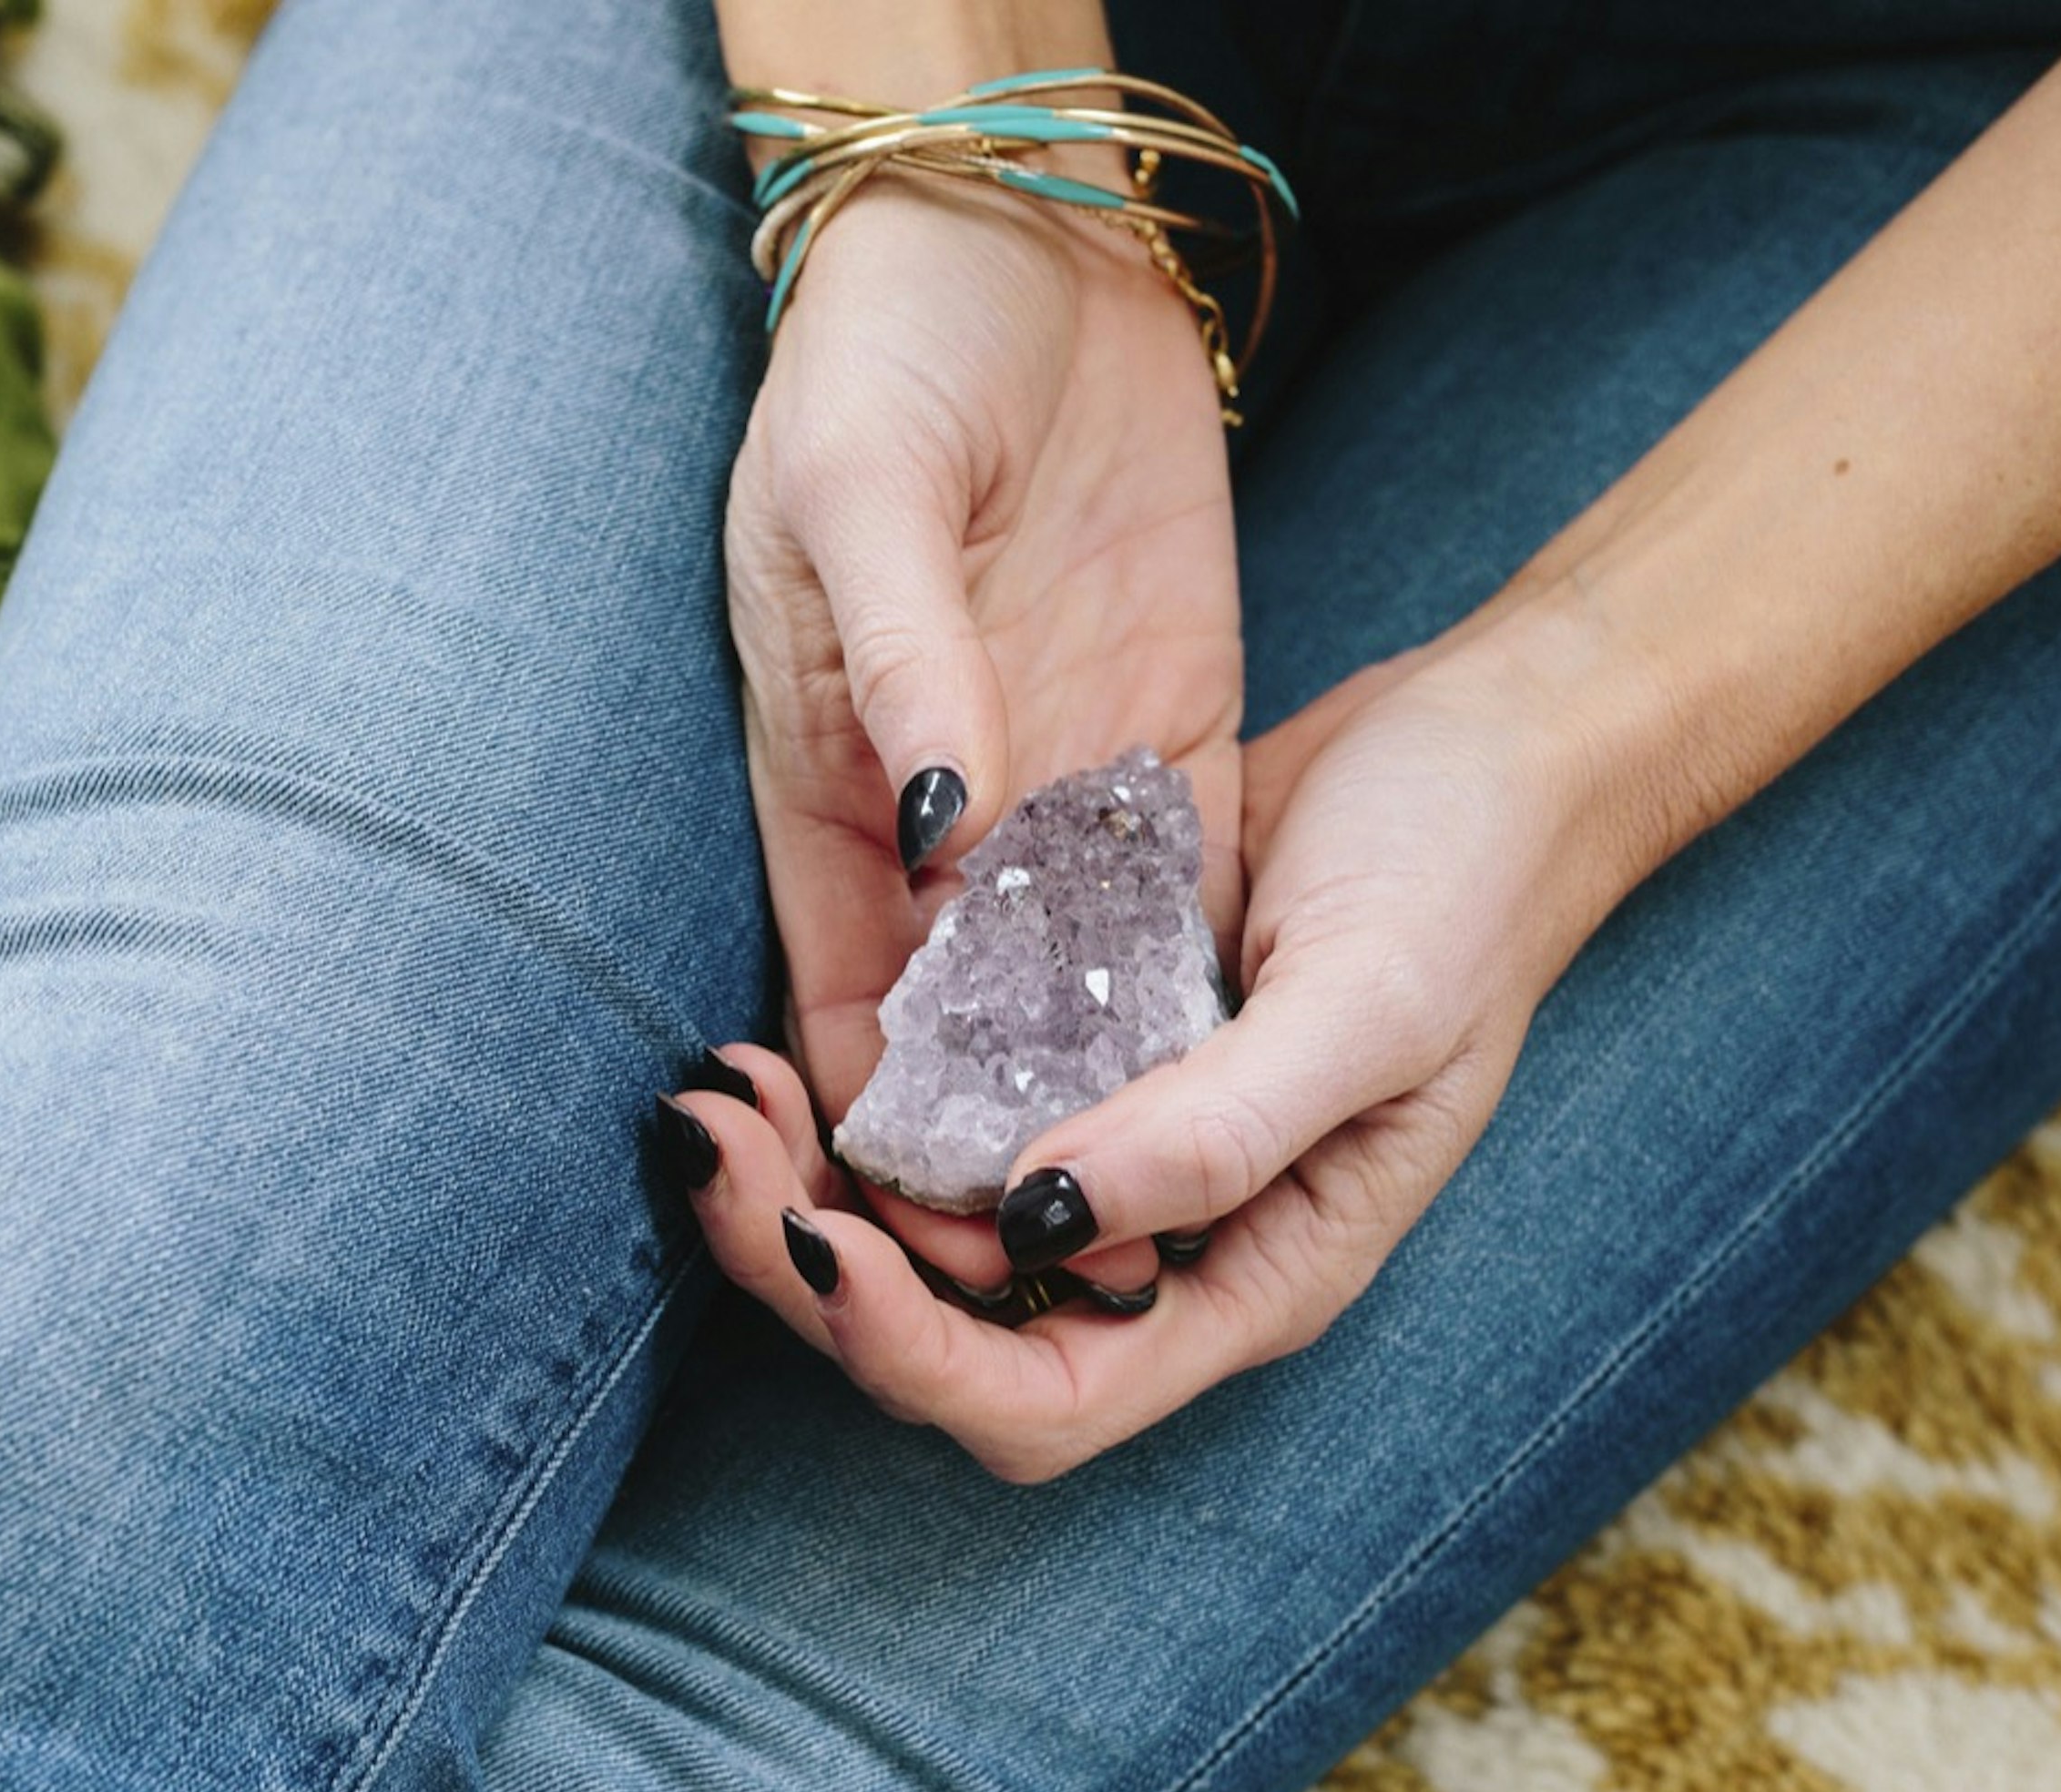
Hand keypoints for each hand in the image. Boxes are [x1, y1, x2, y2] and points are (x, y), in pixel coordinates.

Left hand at [671, 606, 1651, 1480]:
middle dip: (808, 1269)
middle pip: (944, 1341)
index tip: (809, 1234)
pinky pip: (931, 1128)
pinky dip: (844, 1108)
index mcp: (1251, 1278)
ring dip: (800, 1190)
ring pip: (915, 1242)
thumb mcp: (1370, 1004)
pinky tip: (774, 1039)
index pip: (1044, 1398)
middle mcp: (1164, 1245)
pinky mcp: (1070, 1060)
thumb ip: (1221, 1128)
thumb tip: (1035, 1222)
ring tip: (713, 1096)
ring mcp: (1110, 1157)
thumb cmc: (1468, 877)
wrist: (1497, 742)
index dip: (908, 1349)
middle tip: (705, 1144)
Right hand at [724, 173, 1244, 1291]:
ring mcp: (1054, 796)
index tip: (933, 1238)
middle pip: (959, 1049)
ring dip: (1107, 1110)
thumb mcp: (856, 498)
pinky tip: (1238, 1088)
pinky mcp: (1162, 748)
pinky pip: (1175, 910)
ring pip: (1075, 1006)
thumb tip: (936, 837)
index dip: (871, 1143)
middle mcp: (937, 831)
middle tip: (1065, 1285)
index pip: (839, 1015)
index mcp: (822, 795)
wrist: (1011, 237)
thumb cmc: (883, 358)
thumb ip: (900, 667)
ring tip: (1165, 1232)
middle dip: (993, 1170)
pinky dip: (1192, 1002)